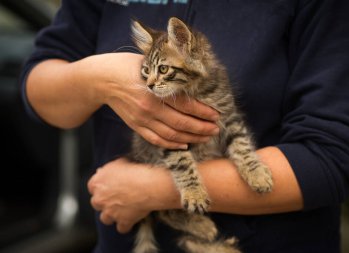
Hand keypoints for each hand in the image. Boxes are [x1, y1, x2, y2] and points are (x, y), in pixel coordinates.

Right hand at [82, 53, 218, 148]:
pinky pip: (156, 140)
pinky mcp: (136, 126)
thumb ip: (169, 74)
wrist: (101, 79)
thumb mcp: (149, 63)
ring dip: (191, 138)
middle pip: (181, 123)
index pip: (185, 104)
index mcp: (154, 90)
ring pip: (171, 135)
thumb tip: (194, 79)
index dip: (203, 112)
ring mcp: (141, 120)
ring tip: (206, 137)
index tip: (216, 115)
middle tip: (216, 129)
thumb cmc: (127, 66)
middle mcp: (148, 108)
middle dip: (202, 128)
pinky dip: (171, 145)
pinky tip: (184, 145)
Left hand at [87, 158, 150, 232]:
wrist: (148, 184)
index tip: (108, 187)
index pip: (92, 187)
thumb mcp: (120, 162)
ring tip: (122, 211)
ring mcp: (110, 212)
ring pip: (105, 219)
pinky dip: (126, 225)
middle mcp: (100, 198)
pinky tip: (131, 220)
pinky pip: (121, 228)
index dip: (101, 187)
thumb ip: (109, 169)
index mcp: (97, 183)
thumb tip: (105, 170)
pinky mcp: (122, 221)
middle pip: (97, 204)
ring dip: (112, 216)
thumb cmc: (136, 171)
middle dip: (105, 202)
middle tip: (116, 198)